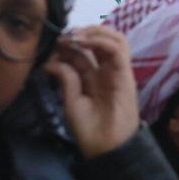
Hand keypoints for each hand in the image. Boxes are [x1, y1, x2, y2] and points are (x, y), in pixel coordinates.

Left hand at [44, 26, 140, 160]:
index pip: (81, 53)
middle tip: (63, 37)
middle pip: (98, 41)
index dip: (68, 46)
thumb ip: (66, 78)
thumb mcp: (71, 101)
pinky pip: (118, 49)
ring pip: (113, 38)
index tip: (53, 46)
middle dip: (80, 33)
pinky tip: (84, 41)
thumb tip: (52, 61)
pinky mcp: (125, 73)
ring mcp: (116, 71)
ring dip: (93, 32)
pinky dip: (101, 40)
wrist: (106, 147)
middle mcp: (105, 71)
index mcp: (92, 78)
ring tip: (74, 36)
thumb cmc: (89, 129)